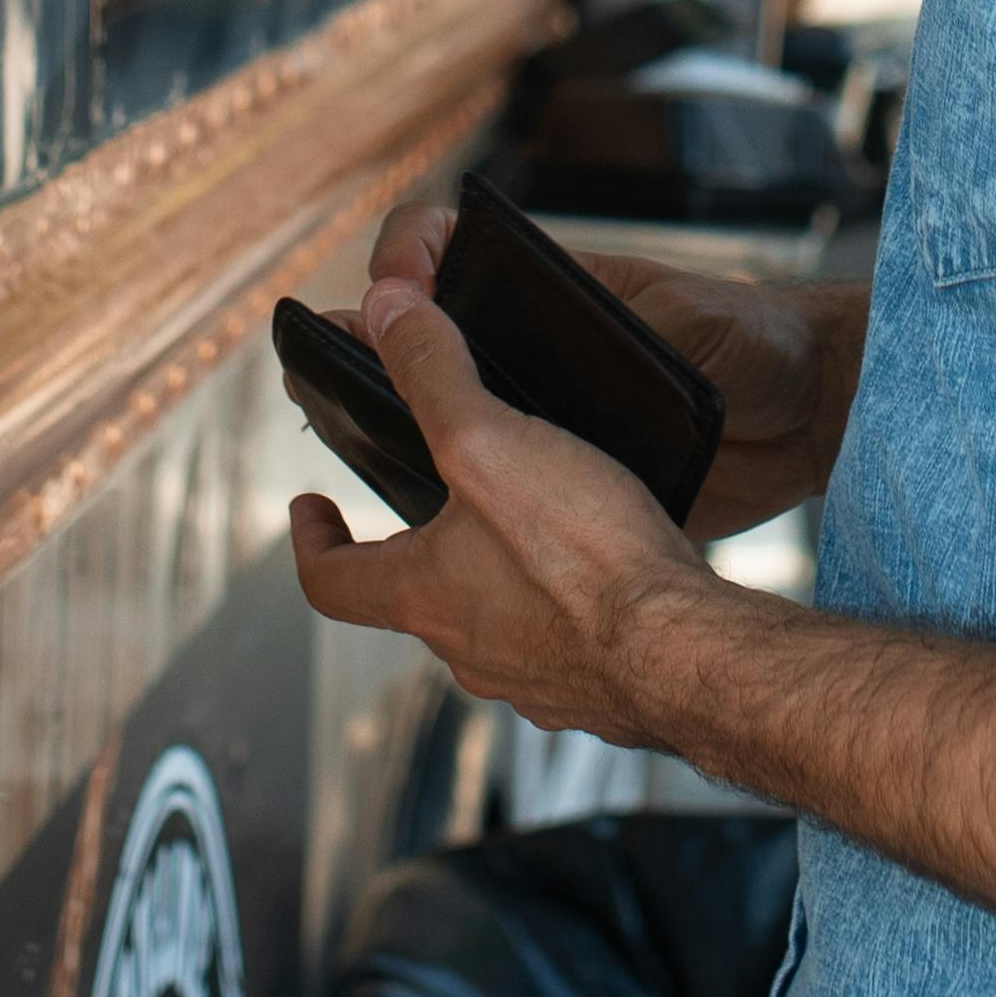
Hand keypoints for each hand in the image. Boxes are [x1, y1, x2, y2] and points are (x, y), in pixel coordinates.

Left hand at [288, 277, 713, 737]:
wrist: (684, 654)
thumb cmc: (586, 560)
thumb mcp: (489, 441)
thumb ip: (431, 374)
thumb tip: (383, 311)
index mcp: (423, 596)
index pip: (330, 581)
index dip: (313, 538)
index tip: (311, 506)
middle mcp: (467, 649)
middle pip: (417, 596)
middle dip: (422, 543)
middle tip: (438, 492)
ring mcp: (532, 676)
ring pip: (490, 620)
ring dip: (494, 574)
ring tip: (531, 518)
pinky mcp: (592, 685)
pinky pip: (561, 642)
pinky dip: (564, 605)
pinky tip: (603, 568)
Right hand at [351, 202, 852, 538]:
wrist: (813, 416)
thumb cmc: (755, 340)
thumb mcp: (680, 317)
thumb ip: (612, 320)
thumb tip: (527, 332)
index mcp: (551, 290)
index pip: (448, 249)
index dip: (406, 255)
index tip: (395, 287)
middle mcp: (535, 350)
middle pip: (429, 341)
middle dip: (373, 345)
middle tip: (335, 370)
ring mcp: (549, 421)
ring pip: (452, 421)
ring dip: (405, 428)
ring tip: (362, 449)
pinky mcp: (570, 486)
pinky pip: (500, 494)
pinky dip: (463, 504)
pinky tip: (440, 526)